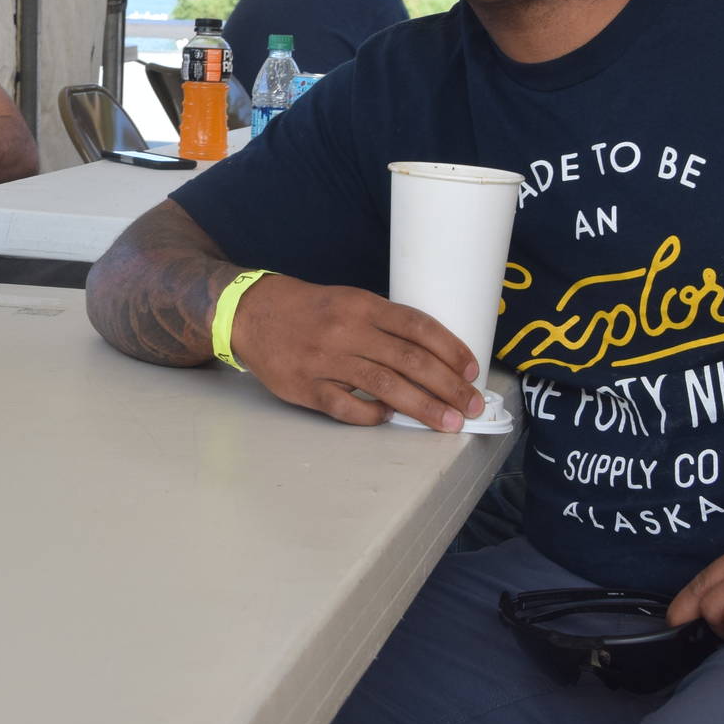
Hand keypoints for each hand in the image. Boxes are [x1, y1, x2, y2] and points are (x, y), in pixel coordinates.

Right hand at [231, 275, 484, 429]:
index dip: (451, 349)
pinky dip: (372, 415)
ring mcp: (326, 360)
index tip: (472, 371)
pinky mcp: (306, 387)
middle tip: (472, 406)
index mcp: (362, 305)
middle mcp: (347, 330)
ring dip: (424, 407)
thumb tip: (431, 359)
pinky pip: (346, 407)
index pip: (418, 326)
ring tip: (449, 422)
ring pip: (385, 386)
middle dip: (448, 386)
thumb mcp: (349, 301)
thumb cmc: (308, 309)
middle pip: (410, 360)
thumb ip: (384, 325)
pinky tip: (388, 419)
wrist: (251, 312)